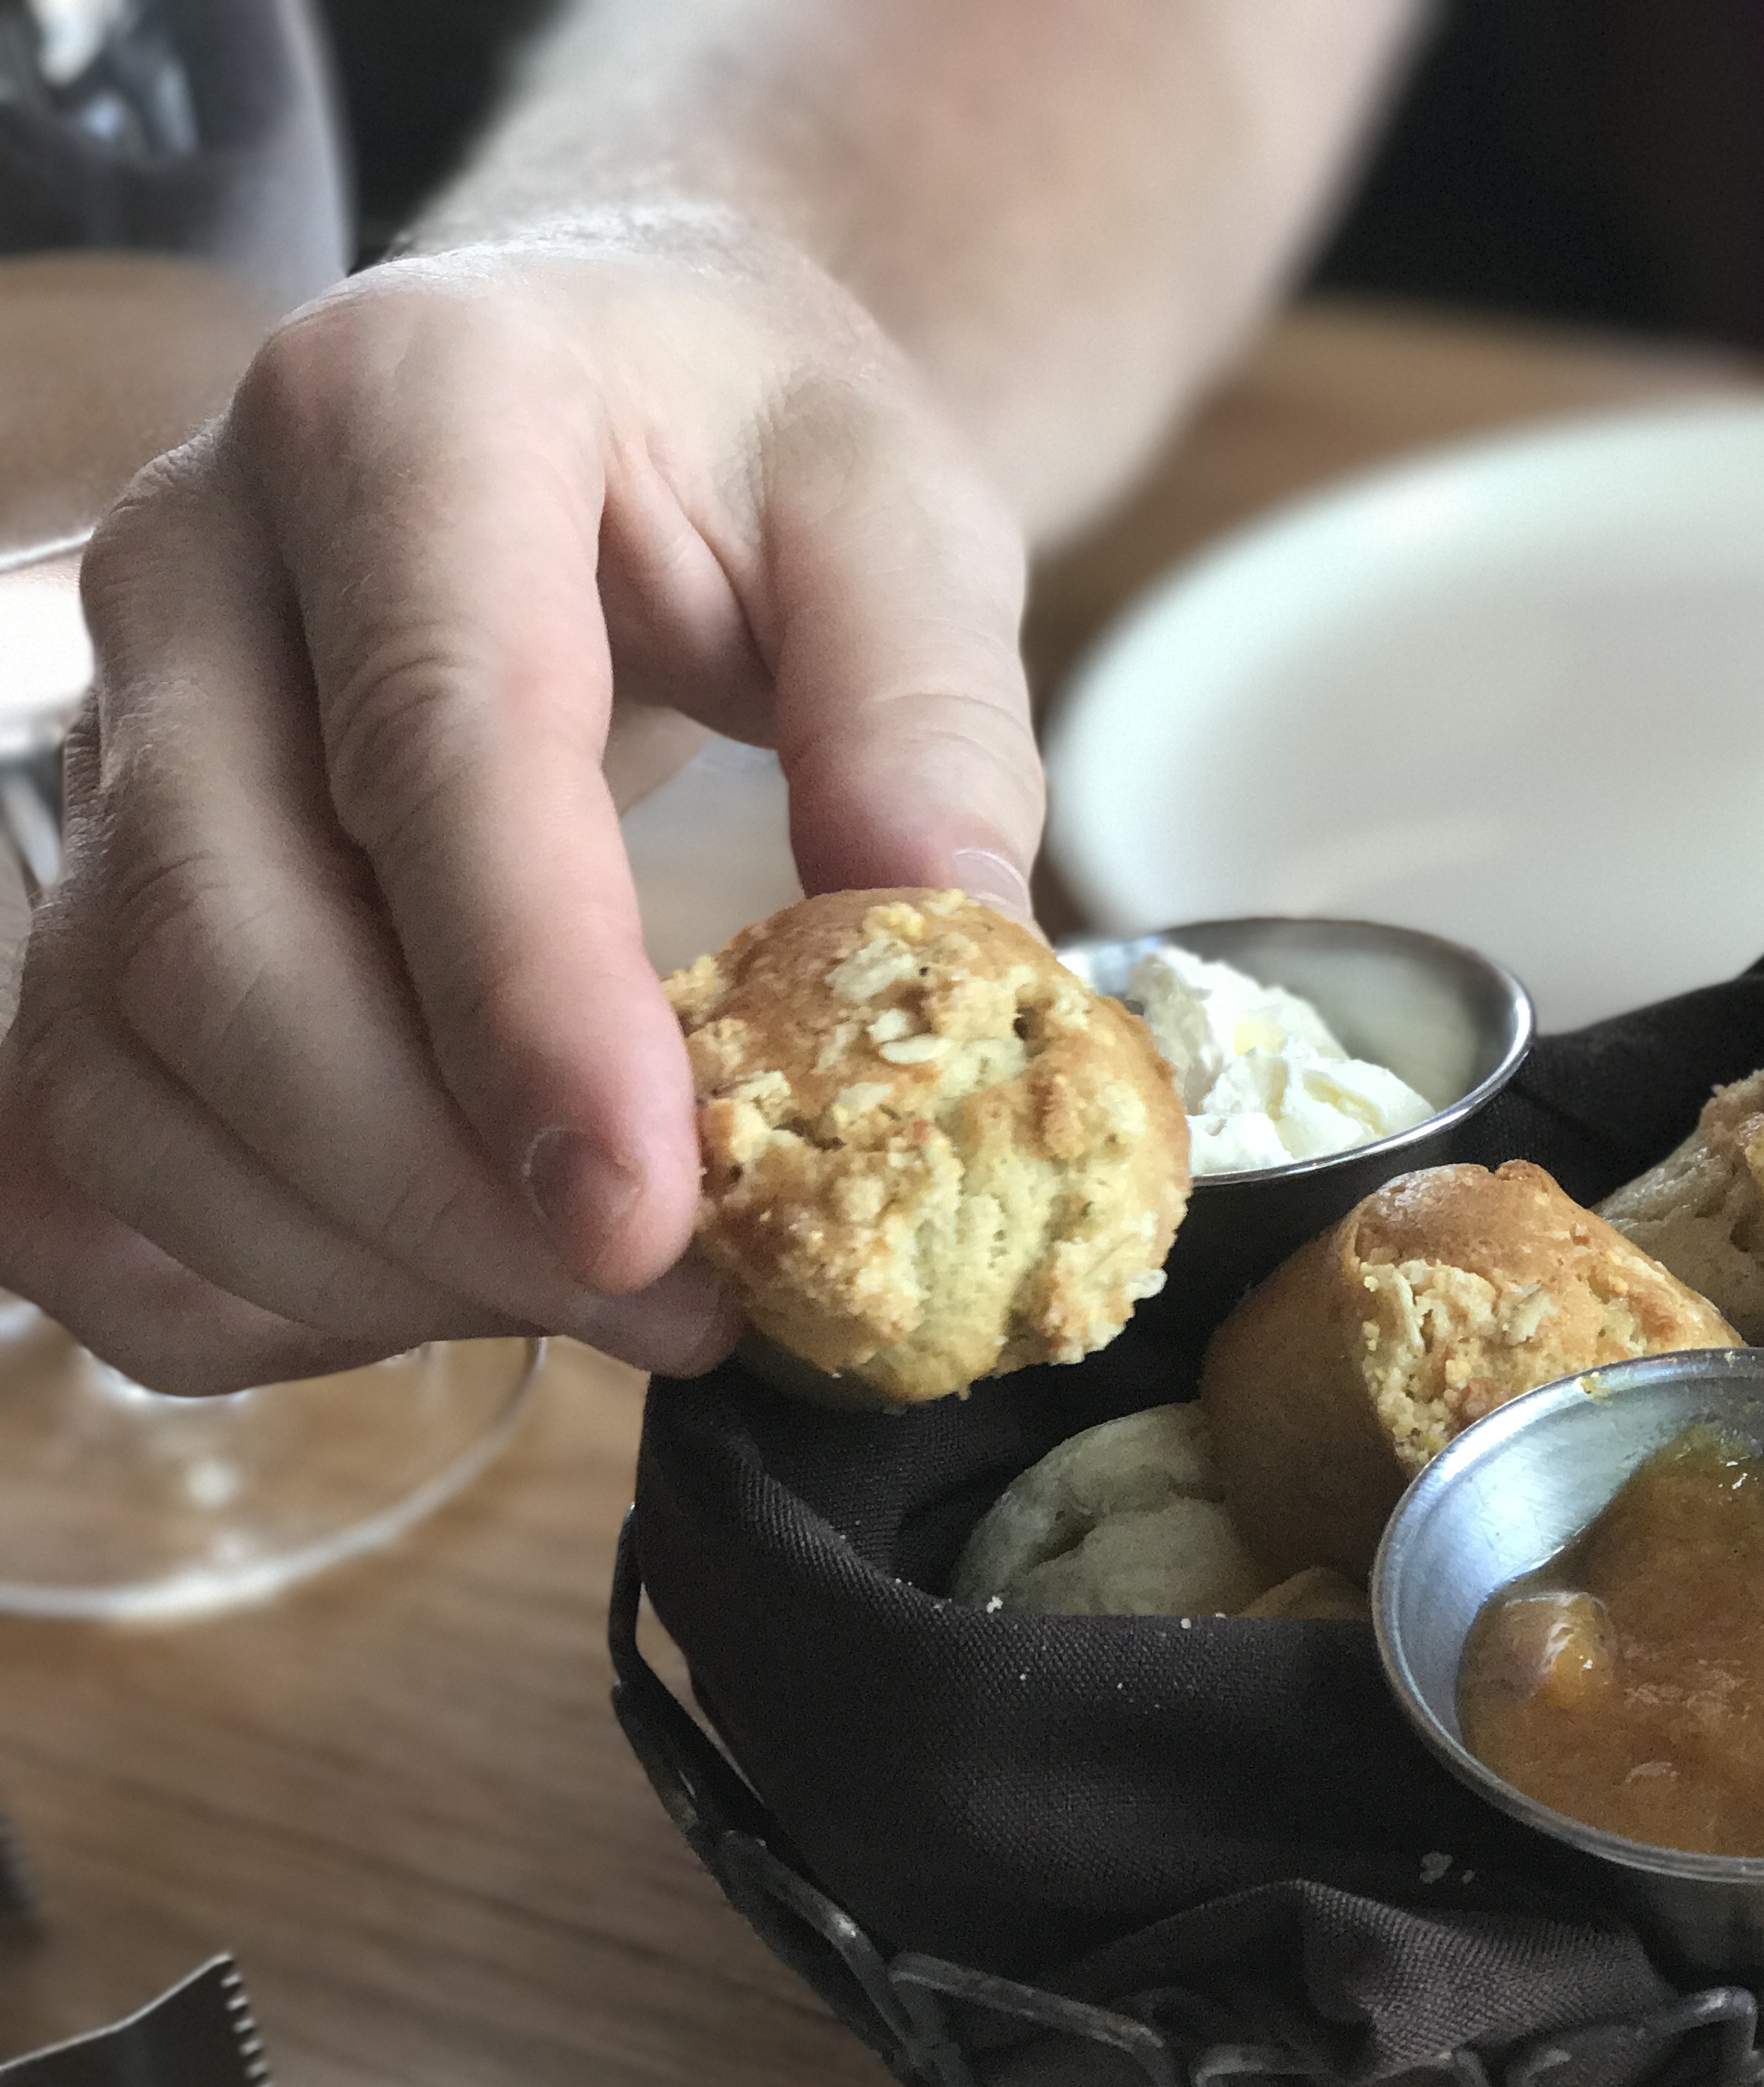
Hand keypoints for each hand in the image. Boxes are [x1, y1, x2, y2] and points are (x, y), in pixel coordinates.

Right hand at [0, 210, 1042, 1391]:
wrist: (610, 387)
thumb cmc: (753, 453)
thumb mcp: (902, 522)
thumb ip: (927, 722)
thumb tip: (952, 961)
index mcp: (408, 420)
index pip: (432, 743)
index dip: (526, 1008)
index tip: (648, 1208)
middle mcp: (193, 567)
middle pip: (223, 943)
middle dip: (439, 1187)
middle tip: (677, 1299)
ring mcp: (107, 736)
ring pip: (118, 1073)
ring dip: (355, 1254)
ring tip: (603, 1297)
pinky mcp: (88, 884)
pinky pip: (69, 1153)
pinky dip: (240, 1277)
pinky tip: (438, 1289)